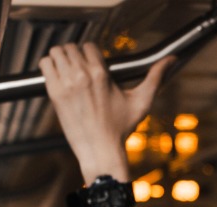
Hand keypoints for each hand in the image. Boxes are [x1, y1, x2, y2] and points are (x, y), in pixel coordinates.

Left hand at [39, 43, 172, 179]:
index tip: (92, 66)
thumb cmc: (122, 128)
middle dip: (75, 56)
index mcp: (102, 74)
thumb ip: (155, 77)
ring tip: (66, 71)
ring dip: (60, 58)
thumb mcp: (141, 101)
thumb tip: (172, 60)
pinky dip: (48, 66)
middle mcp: (82, 75)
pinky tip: (57, 77)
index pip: (89, 47)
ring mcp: (66, 84)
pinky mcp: (54, 93)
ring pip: (56, 52)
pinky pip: (45, 64)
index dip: (90, 55)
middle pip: (71, 47)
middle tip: (78, 70)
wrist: (101, 150)